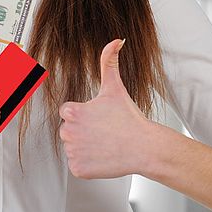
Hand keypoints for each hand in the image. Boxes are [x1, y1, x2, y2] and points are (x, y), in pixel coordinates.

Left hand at [58, 38, 154, 178]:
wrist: (144, 147)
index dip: (84, 115)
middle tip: (104, 131)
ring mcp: (73, 152)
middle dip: (83, 131)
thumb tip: (115, 41)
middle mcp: (68, 132)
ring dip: (85, 147)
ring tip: (105, 143)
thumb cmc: (129, 119)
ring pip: (73, 148)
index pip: (68, 112)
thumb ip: (109, 62)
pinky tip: (103, 156)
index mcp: (73, 112)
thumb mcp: (115, 87)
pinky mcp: (79, 169)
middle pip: (68, 130)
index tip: (98, 118)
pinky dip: (88, 163)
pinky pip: (78, 165)